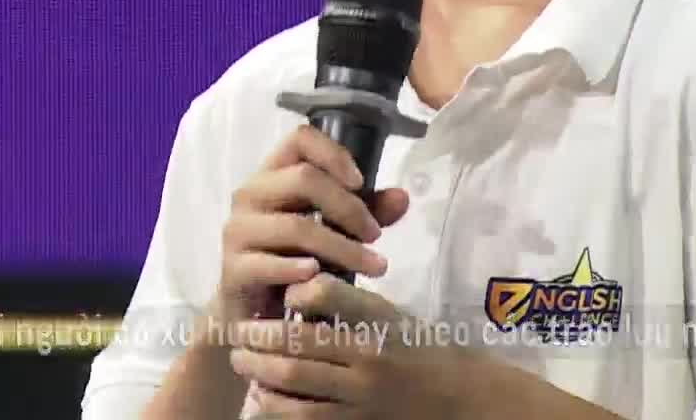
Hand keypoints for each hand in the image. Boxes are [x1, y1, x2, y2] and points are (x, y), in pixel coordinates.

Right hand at [210, 124, 411, 328]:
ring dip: (342, 247)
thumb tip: (402, 197)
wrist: (251, 313)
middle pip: (303, 178)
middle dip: (349, 207)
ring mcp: (237, 230)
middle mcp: (250, 194)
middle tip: (377, 236)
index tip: (361, 182)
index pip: (299, 139)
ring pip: (296, 226)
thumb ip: (366, 211)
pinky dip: (300, 269)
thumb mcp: (335, 231)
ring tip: (374, 266)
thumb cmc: (293, 260)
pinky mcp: (233, 268)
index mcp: (272, 175)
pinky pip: (270, 263)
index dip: (333, 153)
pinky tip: (321, 277)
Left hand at [229, 274, 478, 418]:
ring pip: (296, 381)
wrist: (455, 398)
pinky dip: (276, 406)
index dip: (296, 292)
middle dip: (260, 336)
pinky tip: (261, 397)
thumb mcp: (389, 316)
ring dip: (260, 370)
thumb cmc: (414, 349)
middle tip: (240, 332)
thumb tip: (296, 288)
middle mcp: (369, 358)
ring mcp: (361, 396)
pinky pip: (305, 417)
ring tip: (242, 361)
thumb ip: (348, 303)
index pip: (328, 296)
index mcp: (378, 322)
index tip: (281, 292)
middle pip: (301, 342)